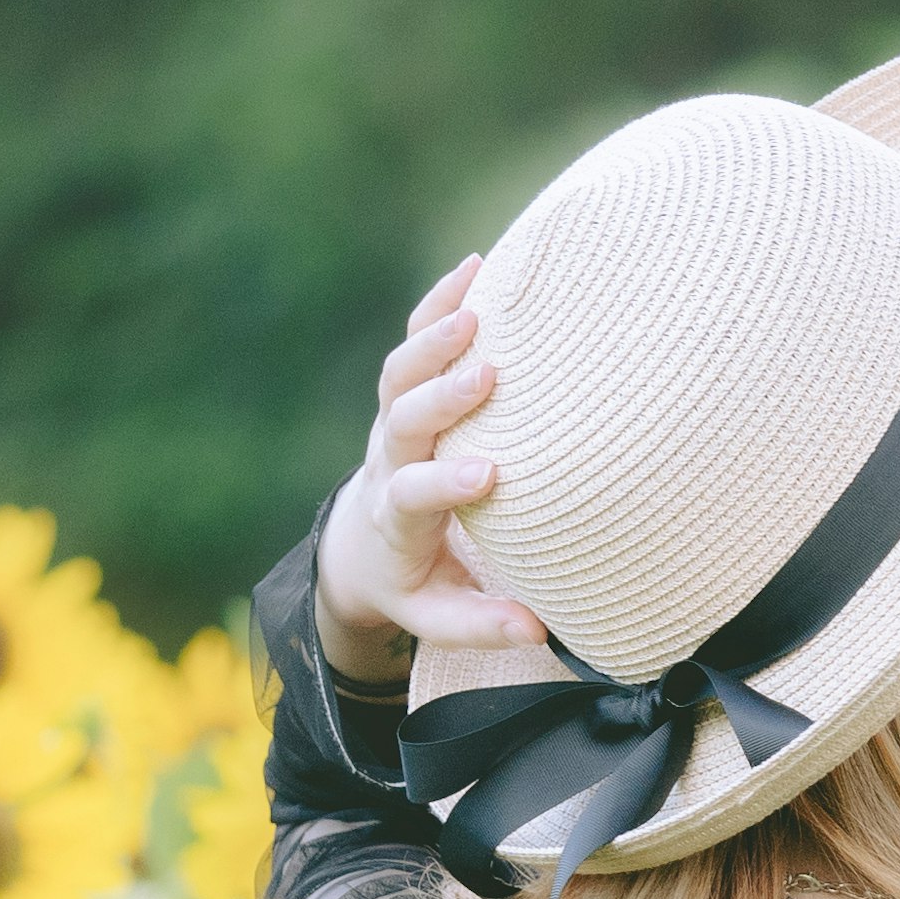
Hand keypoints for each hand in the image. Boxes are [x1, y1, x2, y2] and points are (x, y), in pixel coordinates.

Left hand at [311, 253, 547, 683]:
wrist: (362, 547)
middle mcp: (387, 462)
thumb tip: (537, 630)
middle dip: (438, 395)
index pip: (410, 496)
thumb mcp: (435, 616)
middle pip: (401, 420)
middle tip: (483, 374)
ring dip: (435, 336)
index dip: (442, 484)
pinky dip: (439, 303)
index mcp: (394, 519)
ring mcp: (391, 423)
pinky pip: (413, 341)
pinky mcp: (404, 395)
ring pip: (399, 371)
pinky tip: (475, 268)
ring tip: (476, 307)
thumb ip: (481, 623)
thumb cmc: (412, 581)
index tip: (486, 475)